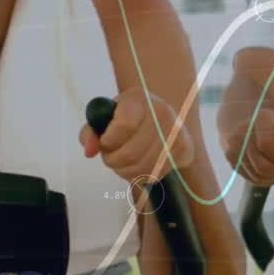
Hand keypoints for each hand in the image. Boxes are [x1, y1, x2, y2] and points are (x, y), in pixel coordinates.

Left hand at [79, 88, 193, 183]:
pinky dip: (139, 176)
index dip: (109, 142)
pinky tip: (137, 165)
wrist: (163, 119)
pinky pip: (154, 174)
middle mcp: (161, 111)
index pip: (124, 126)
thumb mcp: (106, 118)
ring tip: (121, 162)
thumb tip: (89, 151)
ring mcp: (175, 131)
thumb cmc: (127, 118)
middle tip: (110, 157)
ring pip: (141, 168)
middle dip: (113, 161)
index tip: (105, 143)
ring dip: (124, 171)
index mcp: (138, 98)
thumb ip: (90, 132)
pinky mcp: (184, 149)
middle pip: (131, 153)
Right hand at [221, 107, 273, 186]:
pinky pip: (251, 178)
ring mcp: (233, 145)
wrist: (252, 124)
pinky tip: (269, 170)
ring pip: (258, 175)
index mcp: (260, 118)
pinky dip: (265, 179)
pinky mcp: (230, 158)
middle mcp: (242, 131)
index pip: (266, 144)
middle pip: (262, 165)